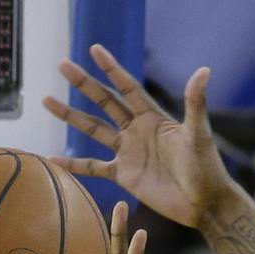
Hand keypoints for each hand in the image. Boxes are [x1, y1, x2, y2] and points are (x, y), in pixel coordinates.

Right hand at [44, 47, 235, 228]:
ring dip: (72, 116)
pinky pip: (94, 167)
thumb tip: (204, 70)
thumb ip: (196, 103)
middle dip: (84, 84)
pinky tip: (53, 159)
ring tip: (48, 100)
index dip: (112, 68)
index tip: (95, 50)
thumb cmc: (207, 168)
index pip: (128, 87)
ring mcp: (129, 152)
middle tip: (62, 65)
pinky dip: (75, 165)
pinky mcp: (125, 175)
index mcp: (153, 118)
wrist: (204, 204)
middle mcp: (137, 131)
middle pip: (105, 102)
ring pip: (94, 129)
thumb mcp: (198, 134)